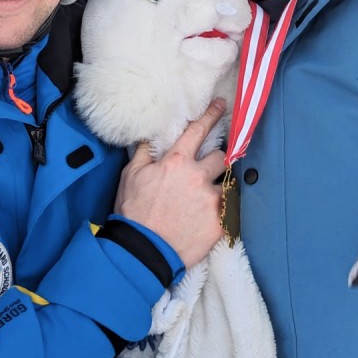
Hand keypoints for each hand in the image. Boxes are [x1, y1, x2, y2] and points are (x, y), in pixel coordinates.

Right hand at [114, 100, 226, 268]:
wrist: (143, 251)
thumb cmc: (134, 213)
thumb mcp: (130, 176)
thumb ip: (144, 154)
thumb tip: (150, 138)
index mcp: (177, 162)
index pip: (199, 131)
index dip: (211, 115)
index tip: (221, 106)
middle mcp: (198, 177)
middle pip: (221, 157)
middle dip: (216, 161)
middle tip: (206, 171)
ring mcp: (211, 201)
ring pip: (225, 185)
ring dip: (216, 189)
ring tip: (202, 201)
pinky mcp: (220, 223)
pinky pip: (227, 210)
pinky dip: (219, 212)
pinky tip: (204, 219)